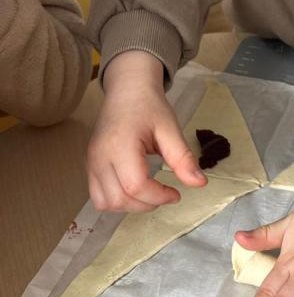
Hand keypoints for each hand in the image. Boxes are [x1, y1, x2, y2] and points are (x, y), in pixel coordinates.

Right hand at [87, 51, 206, 211]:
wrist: (128, 91)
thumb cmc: (149, 107)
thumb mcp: (170, 129)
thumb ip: (183, 158)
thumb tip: (200, 184)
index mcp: (120, 146)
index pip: (135, 185)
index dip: (159, 196)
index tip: (176, 193)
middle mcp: (99, 157)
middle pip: (119, 199)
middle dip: (147, 204)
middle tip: (166, 193)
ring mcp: (91, 163)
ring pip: (105, 203)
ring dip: (130, 206)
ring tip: (151, 193)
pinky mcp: (89, 166)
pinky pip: (98, 197)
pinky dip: (117, 201)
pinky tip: (135, 190)